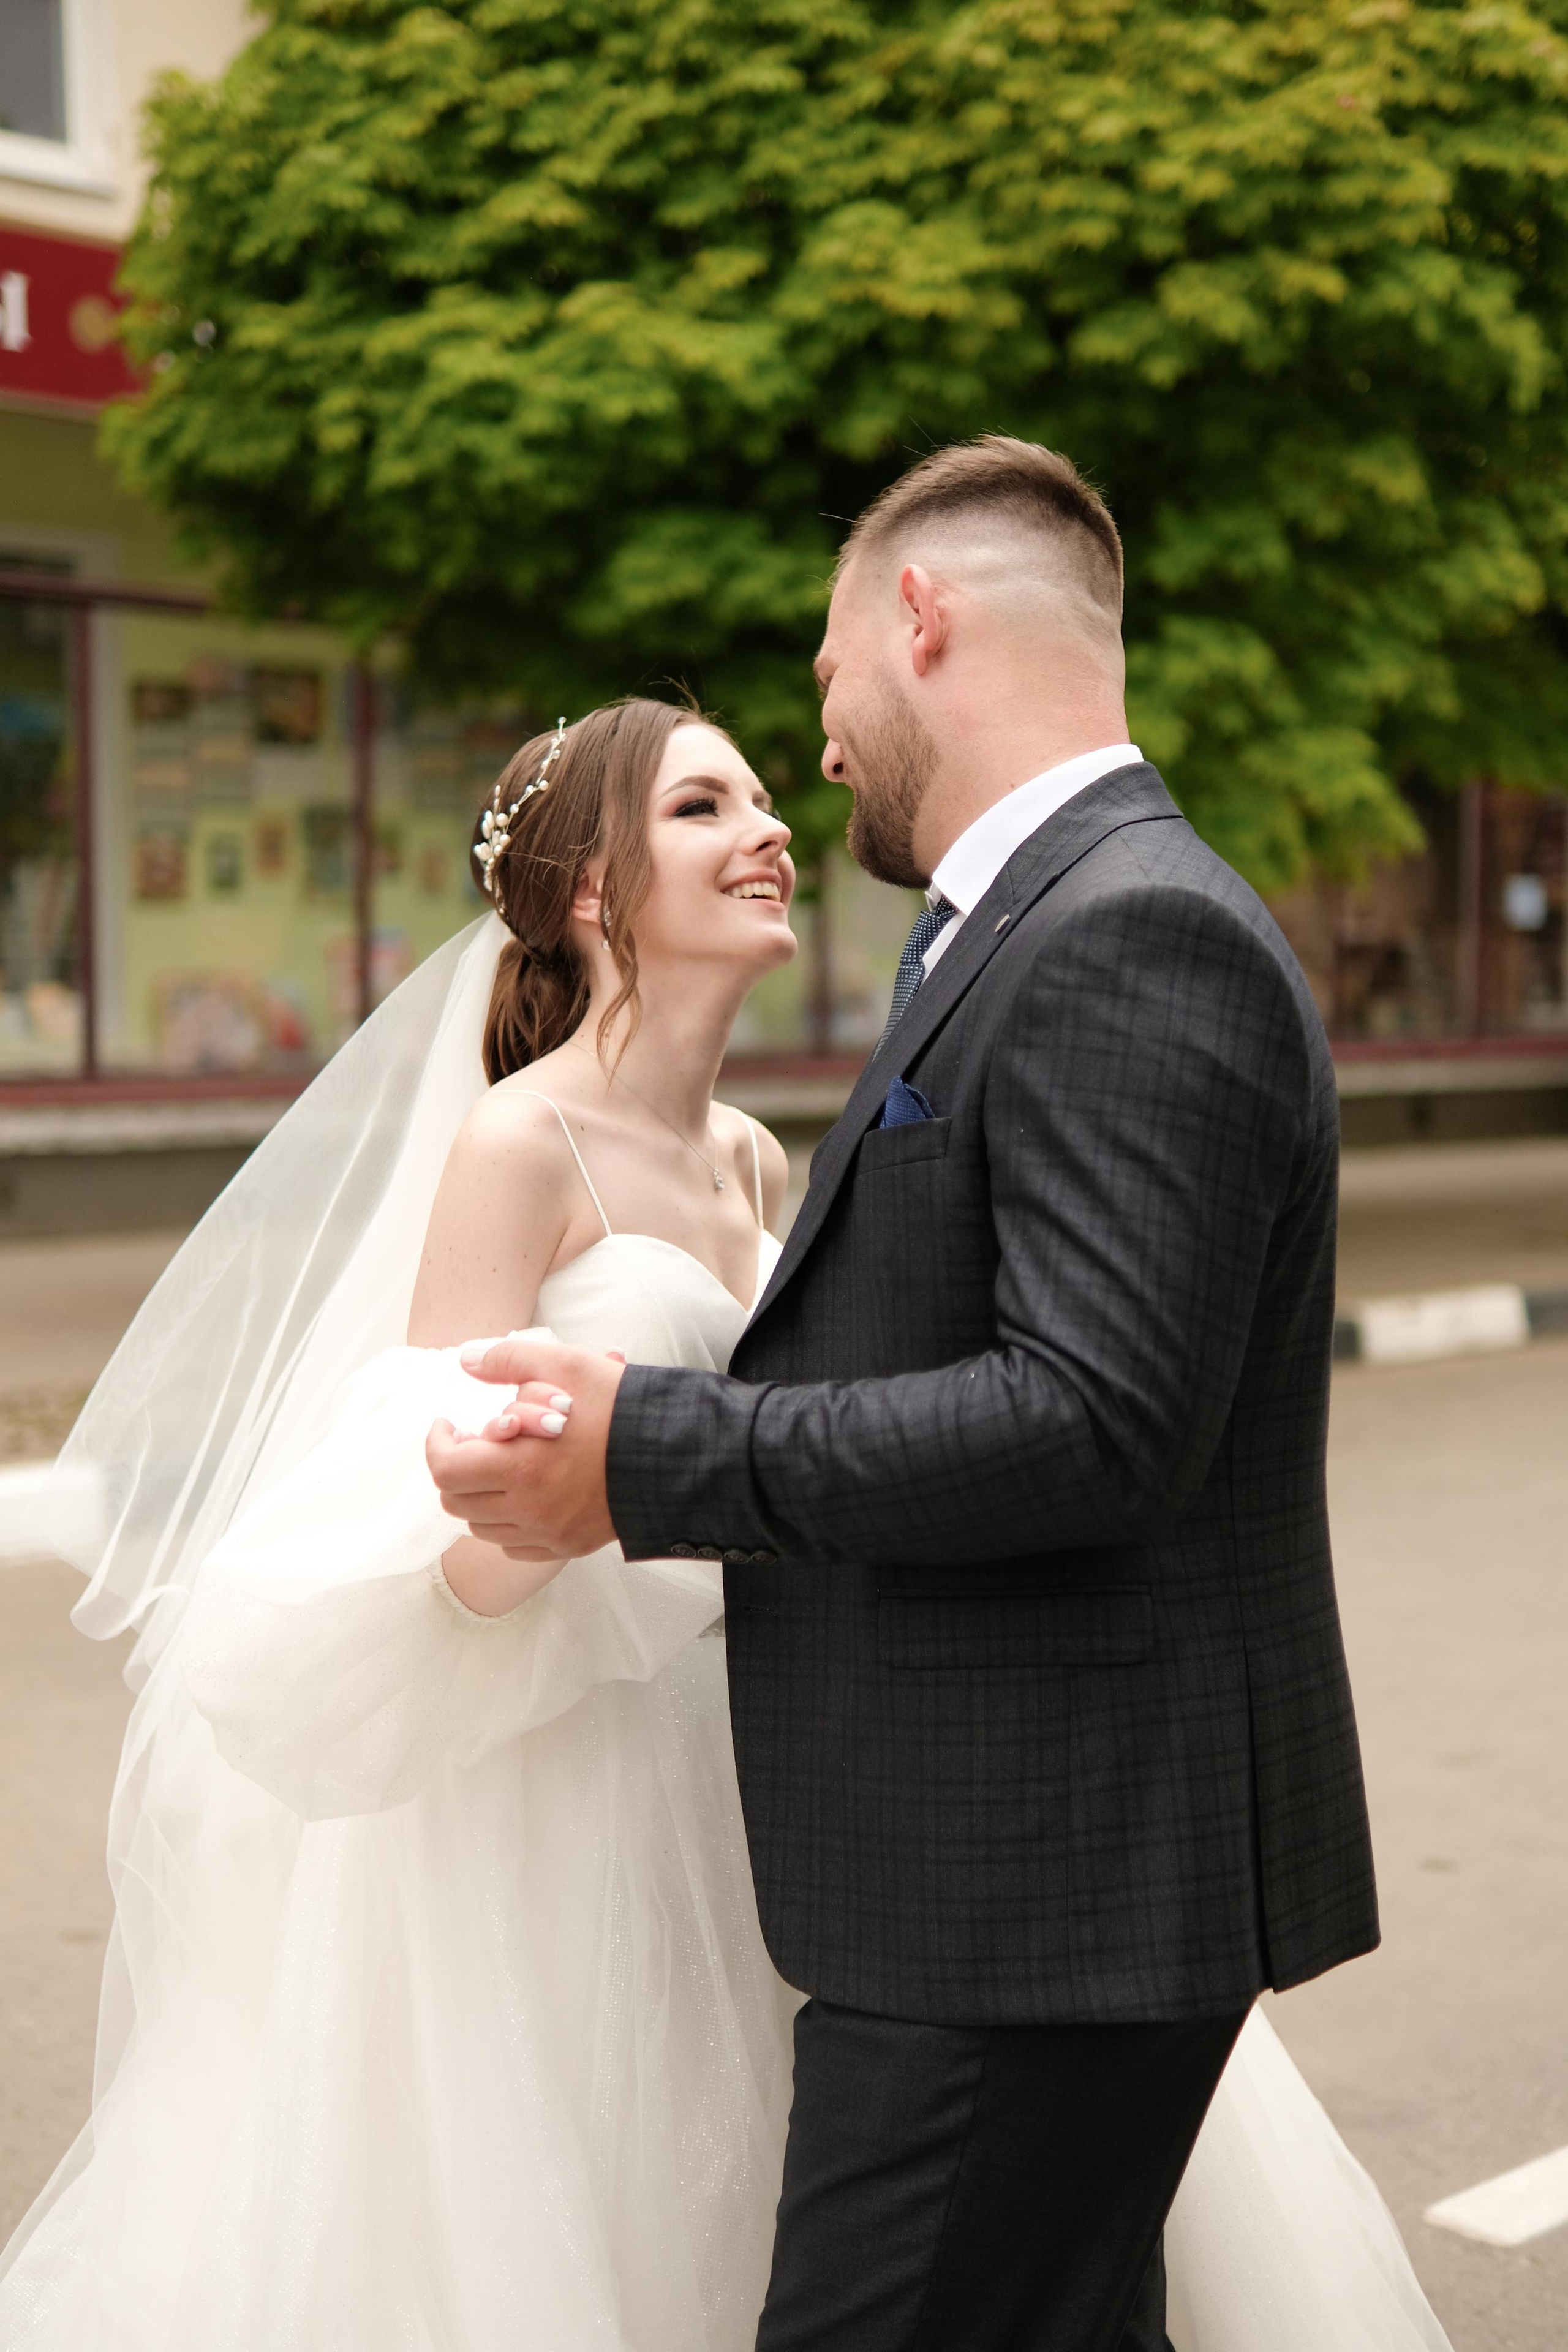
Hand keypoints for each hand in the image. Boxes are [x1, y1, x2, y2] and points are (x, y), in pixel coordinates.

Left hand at [426, 1337, 625, 1559]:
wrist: (676, 1454)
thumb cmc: (620, 1407)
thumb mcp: (566, 1365)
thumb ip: (509, 1359)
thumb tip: (467, 1360)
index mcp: (520, 1466)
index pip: (446, 1469)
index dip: (438, 1444)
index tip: (451, 1424)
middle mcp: (528, 1510)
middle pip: (457, 1502)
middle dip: (457, 1468)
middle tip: (476, 1442)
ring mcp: (548, 1533)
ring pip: (481, 1527)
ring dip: (480, 1496)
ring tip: (503, 1465)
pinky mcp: (567, 1546)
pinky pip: (514, 1545)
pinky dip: (508, 1522)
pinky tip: (526, 1494)